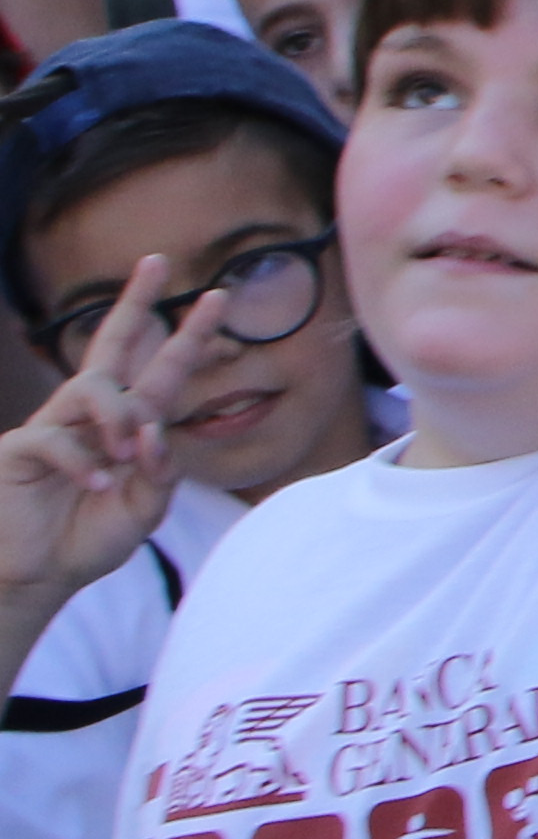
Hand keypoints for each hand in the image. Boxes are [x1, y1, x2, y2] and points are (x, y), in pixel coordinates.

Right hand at [0, 267, 225, 604]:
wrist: (39, 576)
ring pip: (91, 388)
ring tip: (128, 452)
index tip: (216, 297)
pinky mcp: (20, 450)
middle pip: (111, 346)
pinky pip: (55, 438)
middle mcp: (90, 417)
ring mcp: (53, 428)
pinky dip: (85, 462)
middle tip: (156, 263)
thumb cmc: (88, 540)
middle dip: (134, 303)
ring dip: (119, 416)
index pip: (160, 371)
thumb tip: (156, 433)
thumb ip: (160, 475)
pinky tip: (100, 484)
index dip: (187, 336)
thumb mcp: (142, 511)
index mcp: (128, 426)